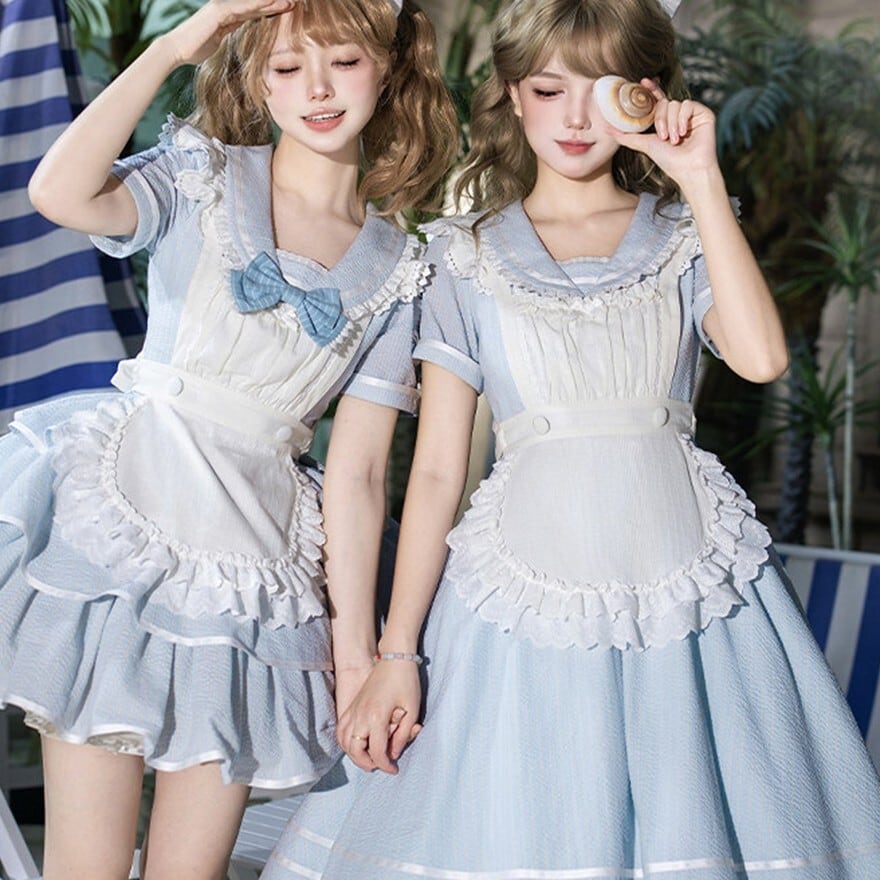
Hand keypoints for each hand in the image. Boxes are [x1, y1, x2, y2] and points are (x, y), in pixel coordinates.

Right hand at [162, 0, 295, 67]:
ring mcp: (222, 8)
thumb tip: (239, 42)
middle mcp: (226, 8)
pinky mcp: (219, 12)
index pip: (253, 12)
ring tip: (289, 2)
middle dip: (275, 4)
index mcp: (227, 17)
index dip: (270, 10)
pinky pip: (242, 8)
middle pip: (255, 5)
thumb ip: (229, 36)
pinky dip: (257, 5)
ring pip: (251, 4)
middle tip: (294, 3)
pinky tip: (271, 4)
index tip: (287, 11)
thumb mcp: (219, 43)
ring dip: (270, 2)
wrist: (177, 50)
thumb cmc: (195, 50)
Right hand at [336, 660, 422, 773]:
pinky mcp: (353, 705)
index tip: (394, 769)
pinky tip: (356, 744)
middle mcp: (361, 714)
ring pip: (345, 741)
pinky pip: (342, 728)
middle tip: (381, 765)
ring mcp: (354, 709)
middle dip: (367, 763)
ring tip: (369, 758)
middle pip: (355, 750)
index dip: (386, 765)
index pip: (377, 751)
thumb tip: (393, 754)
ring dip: (354, 754)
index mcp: (377, 716)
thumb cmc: (406, 681)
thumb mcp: (412, 710)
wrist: (395, 657)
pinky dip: (346, 741)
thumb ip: (402, 735)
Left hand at [611, 80, 719, 187]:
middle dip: (660, 120)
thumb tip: (606, 128)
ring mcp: (691, 113)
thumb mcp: (644, 145)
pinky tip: (683, 133)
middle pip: (664, 103)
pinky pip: (688, 105)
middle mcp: (679, 114)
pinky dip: (682, 119)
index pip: (658, 100)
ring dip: (671, 123)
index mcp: (666, 120)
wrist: (688, 170)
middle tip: (663, 137)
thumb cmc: (669, 161)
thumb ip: (626, 136)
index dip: (651, 89)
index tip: (643, 81)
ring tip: (674, 140)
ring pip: (675, 104)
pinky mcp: (704, 113)